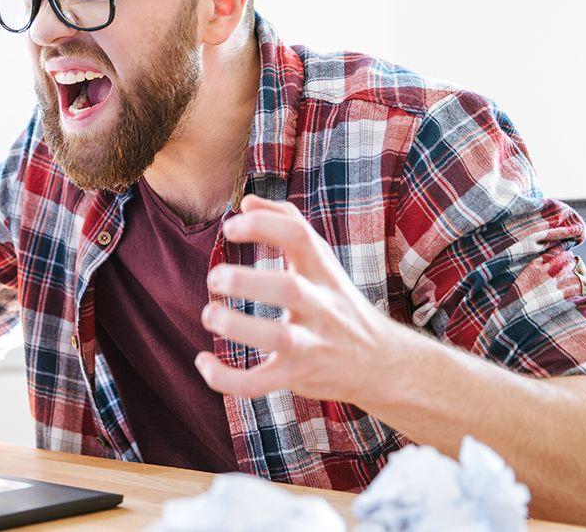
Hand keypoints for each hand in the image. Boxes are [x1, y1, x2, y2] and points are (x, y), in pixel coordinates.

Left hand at [195, 194, 410, 405]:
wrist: (381, 362)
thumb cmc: (338, 302)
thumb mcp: (322, 260)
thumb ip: (286, 222)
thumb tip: (246, 201)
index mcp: (322, 271)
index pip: (299, 236)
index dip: (263, 225)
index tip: (230, 227)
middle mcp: (321, 305)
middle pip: (288, 289)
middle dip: (246, 281)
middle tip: (215, 277)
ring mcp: (311, 344)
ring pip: (277, 337)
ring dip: (236, 326)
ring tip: (210, 315)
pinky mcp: (298, 377)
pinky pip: (261, 384)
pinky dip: (227, 379)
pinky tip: (203, 362)